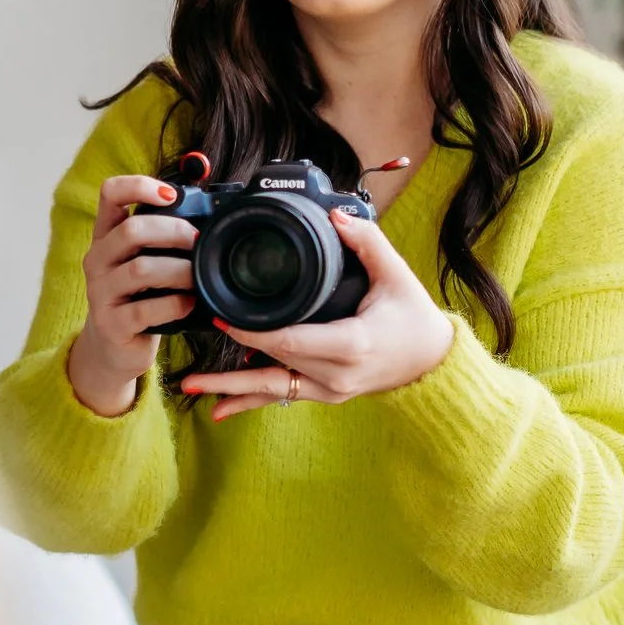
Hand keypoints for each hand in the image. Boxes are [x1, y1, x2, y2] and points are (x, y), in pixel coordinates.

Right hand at [68, 175, 196, 417]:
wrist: (114, 348)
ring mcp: (99, 293)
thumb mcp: (144, 262)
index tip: (171, 196)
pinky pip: (144, 310)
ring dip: (178, 271)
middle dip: (173, 232)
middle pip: (130, 231)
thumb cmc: (139, 297)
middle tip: (198, 242)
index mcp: (106, 236)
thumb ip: (164, 239)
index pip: (110, 194)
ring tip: (197, 277)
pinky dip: (173, 304)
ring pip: (140, 270)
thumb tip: (211, 212)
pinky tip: (188, 303)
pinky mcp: (111, 324)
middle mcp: (97, 260)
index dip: (139, 186)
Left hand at [183, 209, 455, 421]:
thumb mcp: (396, 275)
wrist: (432, 361)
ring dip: (231, 388)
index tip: (223, 316)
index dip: (253, 331)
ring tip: (191, 386)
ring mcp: (332, 390)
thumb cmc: (415, 318)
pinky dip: (250, 401)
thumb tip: (337, 215)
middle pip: (275, 363)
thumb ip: (367, 242)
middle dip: (233, 352)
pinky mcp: (327, 395)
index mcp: (352, 345)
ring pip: (273, 389)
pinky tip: (219, 409)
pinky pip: (283, 398)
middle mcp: (338, 374)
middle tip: (197, 339)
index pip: (292, 340)